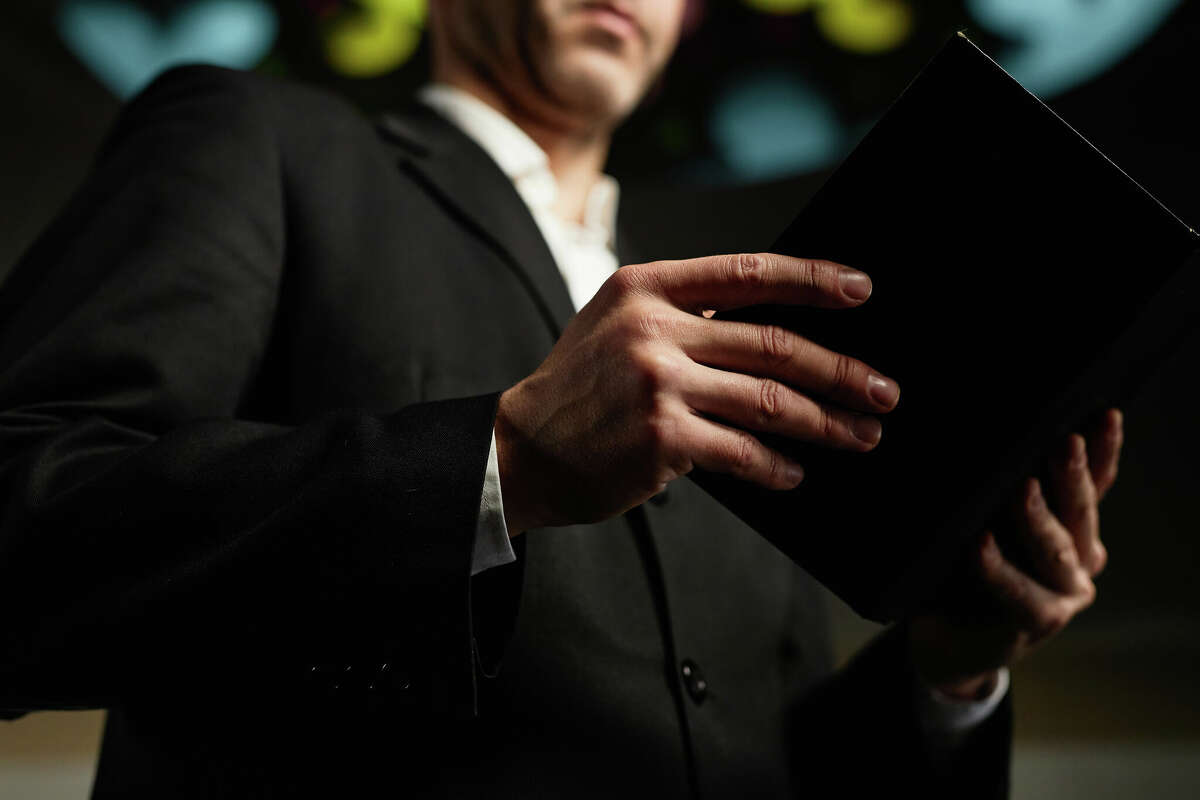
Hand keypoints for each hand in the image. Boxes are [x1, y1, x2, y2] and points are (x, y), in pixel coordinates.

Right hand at [493, 253, 900, 535]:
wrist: (519, 448)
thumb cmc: (577, 389)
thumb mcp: (616, 324)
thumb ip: (683, 316)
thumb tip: (776, 333)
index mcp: (646, 287)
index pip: (748, 273)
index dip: (813, 278)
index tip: (862, 291)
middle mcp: (654, 328)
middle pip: (775, 343)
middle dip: (842, 370)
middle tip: (883, 390)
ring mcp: (658, 383)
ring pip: (770, 400)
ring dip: (826, 423)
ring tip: (862, 436)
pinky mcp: (662, 438)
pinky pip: (743, 452)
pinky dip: (777, 467)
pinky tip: (795, 473)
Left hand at [907, 409, 1123, 698]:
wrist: (948, 635)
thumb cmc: (963, 566)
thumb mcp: (984, 518)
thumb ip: (996, 490)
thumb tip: (984, 435)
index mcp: (1075, 526)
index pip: (1095, 481)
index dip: (1102, 449)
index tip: (1103, 413)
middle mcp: (1081, 558)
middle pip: (1080, 510)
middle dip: (1072, 474)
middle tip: (1064, 441)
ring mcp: (1065, 593)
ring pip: (1054, 549)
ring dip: (1037, 517)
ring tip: (1023, 487)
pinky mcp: (1038, 623)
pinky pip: (1019, 592)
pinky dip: (997, 568)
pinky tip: (980, 545)